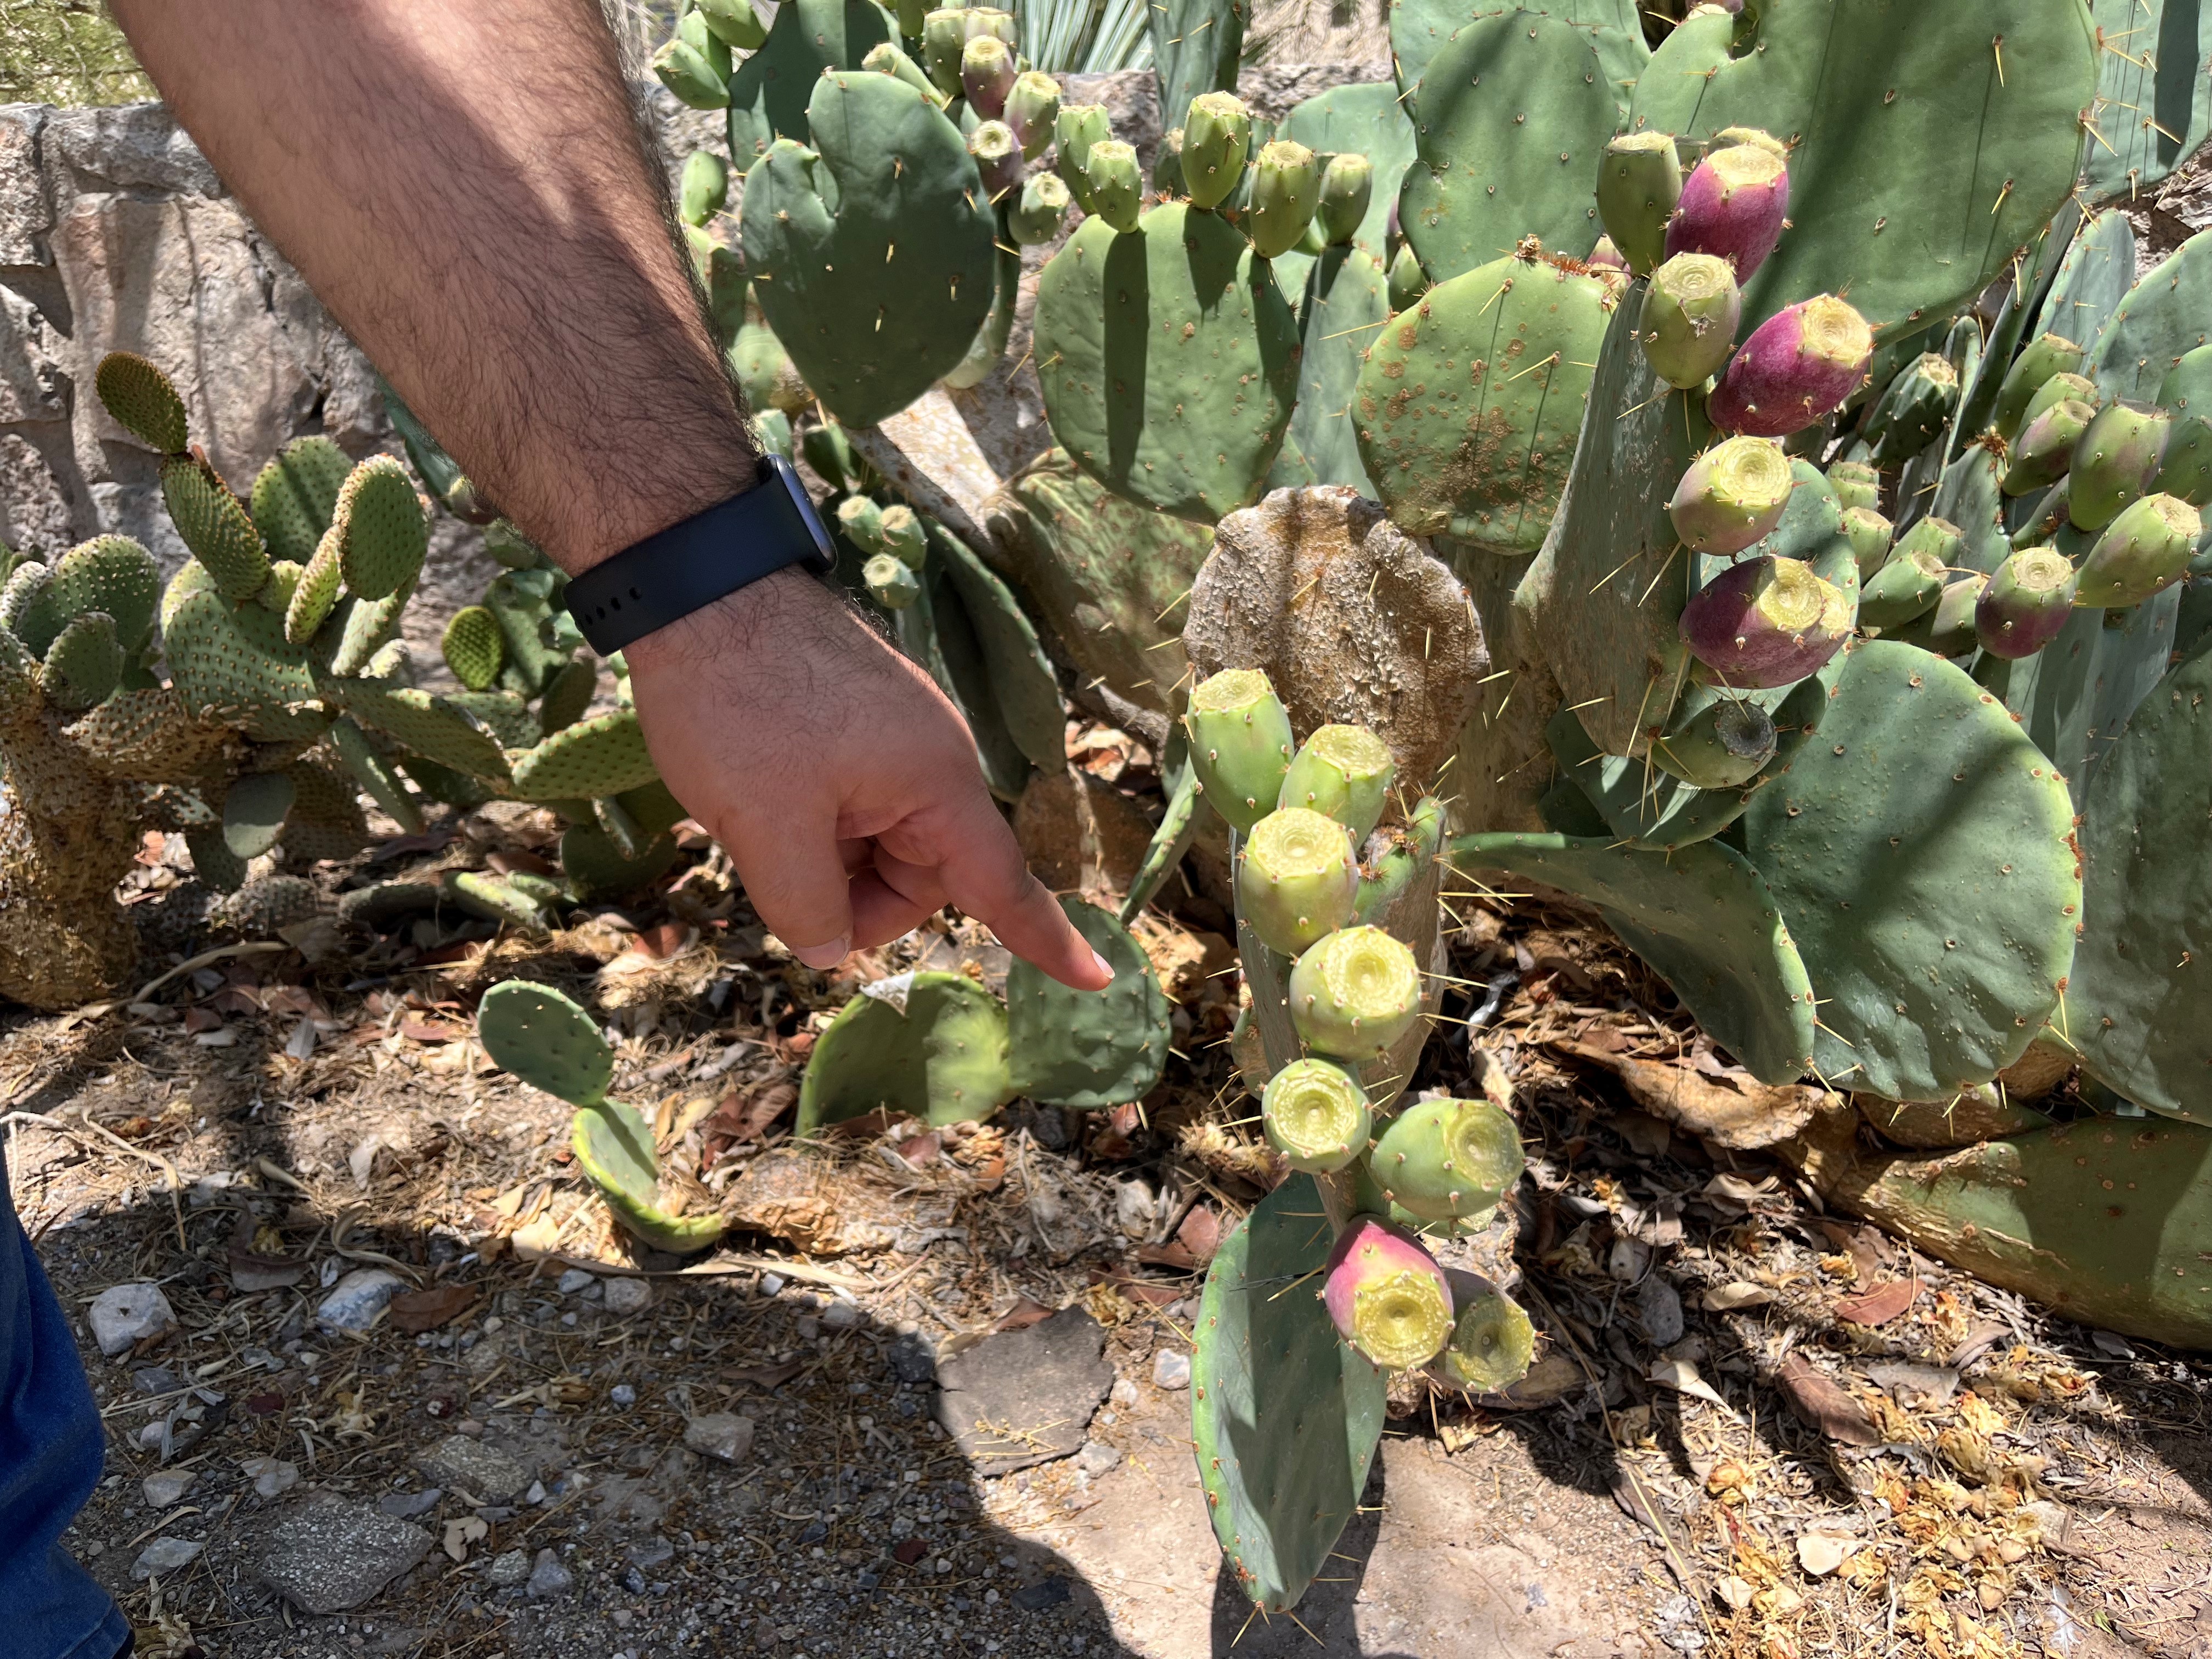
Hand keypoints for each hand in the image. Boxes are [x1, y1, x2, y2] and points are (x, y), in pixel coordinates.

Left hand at [623, 569, 1113, 990]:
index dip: (1046, 940)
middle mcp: (931, 760)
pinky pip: (852, 806)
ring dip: (825, 858)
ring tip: (757, 822)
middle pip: (923, 874)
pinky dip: (811, 823)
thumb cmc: (740, 701)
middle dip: (858, 898)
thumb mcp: (763, 825)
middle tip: (779, 880)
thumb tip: (828, 949)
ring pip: (878, 845)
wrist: (698, 585)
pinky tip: (759, 800)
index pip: (1002, 882)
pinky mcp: (855, 724)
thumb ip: (805, 904)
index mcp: (936, 782)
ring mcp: (893, 739)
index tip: (1096, 982)